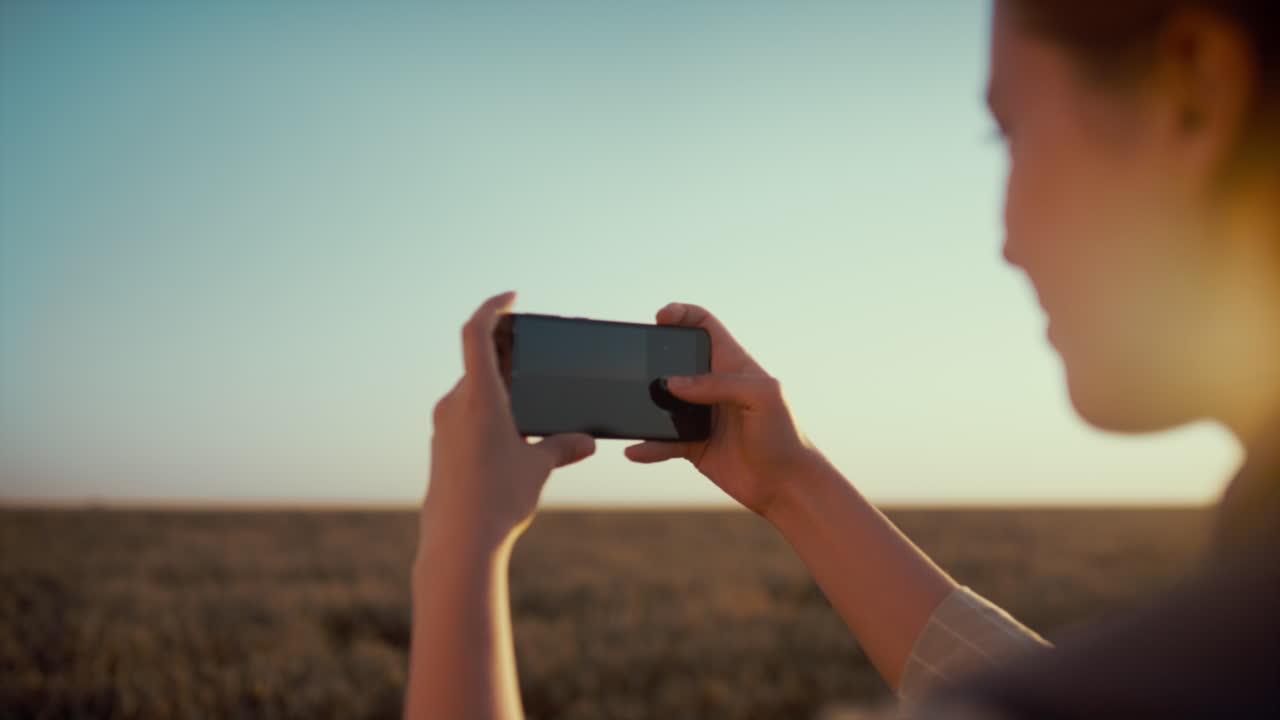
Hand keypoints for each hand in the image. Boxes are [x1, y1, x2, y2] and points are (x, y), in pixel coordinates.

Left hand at [422, 292, 595, 549]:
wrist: (458, 544)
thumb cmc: (498, 500)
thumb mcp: (538, 468)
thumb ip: (562, 446)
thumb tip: (588, 442)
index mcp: (478, 398)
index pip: (476, 333)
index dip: (493, 308)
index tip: (512, 298)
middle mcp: (454, 405)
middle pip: (479, 366)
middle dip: (507, 360)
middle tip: (534, 358)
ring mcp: (443, 427)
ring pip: (473, 394)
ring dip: (499, 393)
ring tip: (530, 407)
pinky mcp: (440, 448)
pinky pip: (465, 418)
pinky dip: (488, 417)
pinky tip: (510, 439)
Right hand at [624, 303, 820, 517]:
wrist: (787, 485)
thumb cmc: (785, 435)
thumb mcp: (762, 396)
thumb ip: (719, 383)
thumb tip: (673, 383)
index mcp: (733, 364)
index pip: (703, 325)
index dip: (681, 315)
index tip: (660, 318)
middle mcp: (713, 387)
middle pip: (675, 361)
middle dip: (652, 358)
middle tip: (635, 365)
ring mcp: (701, 416)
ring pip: (662, 402)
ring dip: (643, 404)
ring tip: (627, 407)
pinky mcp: (693, 446)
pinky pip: (663, 442)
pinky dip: (648, 446)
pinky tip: (636, 450)